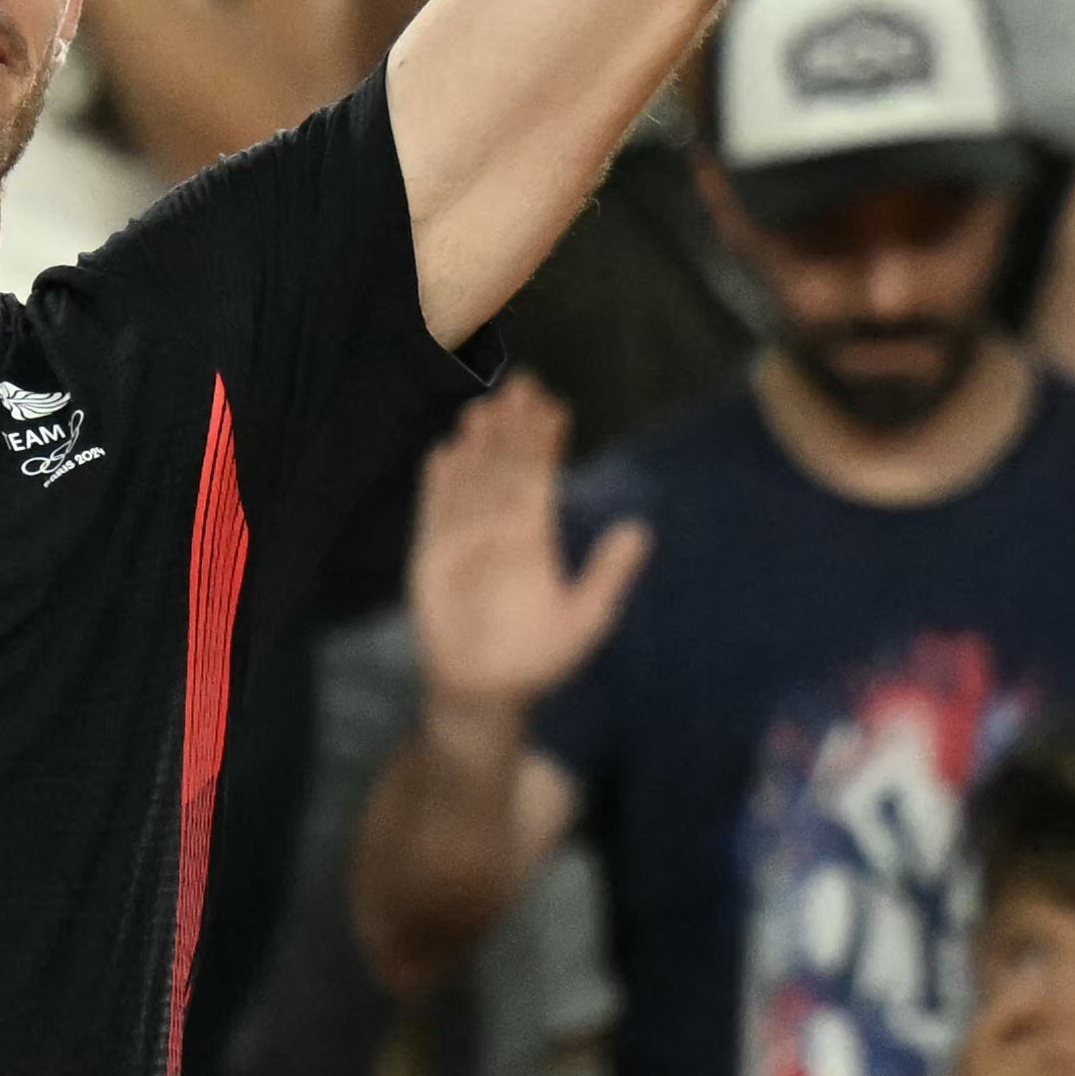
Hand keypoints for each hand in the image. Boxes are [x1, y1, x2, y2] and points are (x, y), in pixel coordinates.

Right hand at [407, 379, 651, 712]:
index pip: (541, 477)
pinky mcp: (432, 555)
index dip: (545, 442)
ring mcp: (465, 538)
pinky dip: (438, 485)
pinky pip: (435, 512)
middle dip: (511, 427)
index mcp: (536, 536)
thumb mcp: (587, 619)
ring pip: (471, 480)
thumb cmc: (539, 658)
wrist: (485, 690)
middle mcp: (500, 527)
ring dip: (476, 446)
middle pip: (505, 466)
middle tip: (519, 385)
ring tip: (481, 411)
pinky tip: (443, 454)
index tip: (552, 405)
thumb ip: (608, 574)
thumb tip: (642, 528)